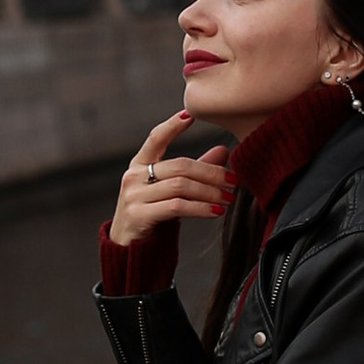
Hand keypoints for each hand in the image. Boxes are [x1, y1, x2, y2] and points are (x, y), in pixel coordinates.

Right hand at [109, 107, 234, 252]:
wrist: (130, 250)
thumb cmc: (153, 215)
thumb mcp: (171, 190)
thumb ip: (194, 171)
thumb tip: (223, 150)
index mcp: (139, 165)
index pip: (155, 138)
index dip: (172, 126)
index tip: (190, 114)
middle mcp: (133, 176)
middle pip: (180, 166)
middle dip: (211, 172)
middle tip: (233, 180)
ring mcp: (134, 196)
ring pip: (180, 186)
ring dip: (210, 192)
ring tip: (228, 198)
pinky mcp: (139, 215)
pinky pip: (176, 207)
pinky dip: (200, 208)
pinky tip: (216, 211)